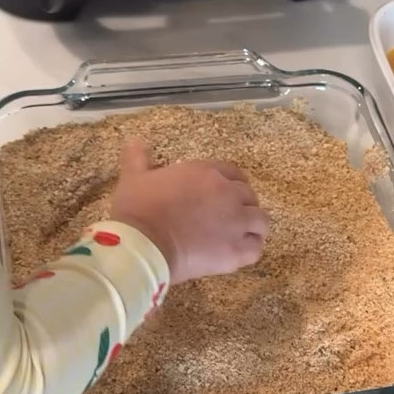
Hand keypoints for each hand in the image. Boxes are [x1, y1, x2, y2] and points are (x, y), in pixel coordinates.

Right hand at [110, 140, 269, 283]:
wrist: (143, 244)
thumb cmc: (137, 210)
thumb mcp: (133, 178)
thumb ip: (138, 158)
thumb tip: (135, 140)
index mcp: (205, 172)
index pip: (233, 173)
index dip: (231, 184)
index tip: (223, 196)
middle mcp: (227, 192)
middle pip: (249, 196)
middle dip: (243, 206)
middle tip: (228, 219)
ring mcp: (236, 221)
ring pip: (260, 221)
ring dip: (252, 227)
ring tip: (239, 237)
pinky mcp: (236, 249)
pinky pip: (256, 248)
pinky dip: (250, 249)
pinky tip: (239, 253)